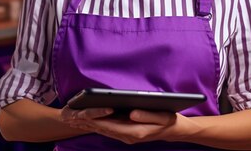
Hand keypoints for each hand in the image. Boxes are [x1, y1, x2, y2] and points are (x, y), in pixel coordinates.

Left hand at [62, 106, 180, 144]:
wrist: (176, 131)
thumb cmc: (170, 120)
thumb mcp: (162, 116)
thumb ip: (146, 115)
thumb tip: (131, 113)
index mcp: (136, 132)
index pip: (112, 126)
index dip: (98, 120)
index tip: (85, 115)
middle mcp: (130, 136)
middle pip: (105, 130)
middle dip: (90, 124)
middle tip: (74, 117)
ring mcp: (128, 137)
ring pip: (106, 131)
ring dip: (92, 126)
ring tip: (77, 119)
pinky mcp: (128, 134)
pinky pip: (110, 130)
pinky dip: (99, 126)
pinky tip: (91, 121)